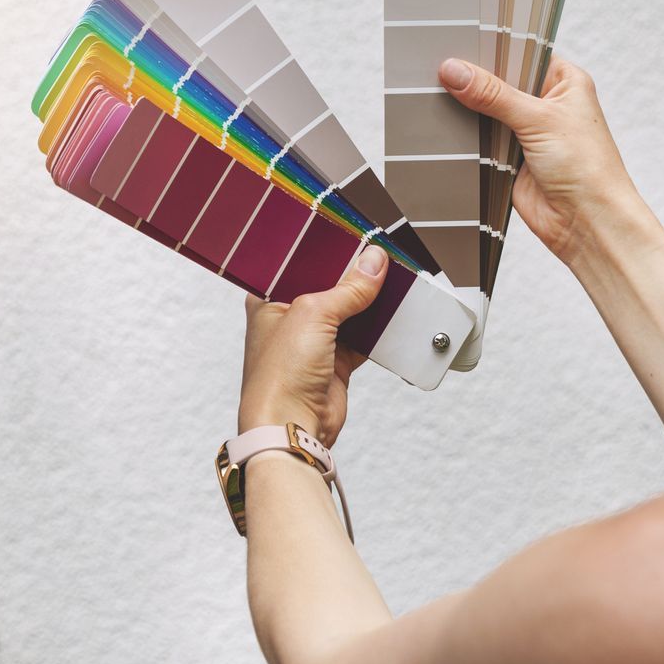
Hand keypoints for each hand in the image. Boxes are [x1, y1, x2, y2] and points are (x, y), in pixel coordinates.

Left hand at [238, 245, 388, 445]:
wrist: (292, 426)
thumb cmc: (279, 375)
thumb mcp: (314, 314)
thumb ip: (347, 288)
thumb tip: (373, 261)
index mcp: (269, 300)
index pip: (301, 265)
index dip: (327, 251)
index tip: (355, 237)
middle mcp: (289, 319)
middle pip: (329, 287)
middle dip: (354, 277)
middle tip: (380, 256)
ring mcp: (313, 342)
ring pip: (349, 313)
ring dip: (370, 302)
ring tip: (393, 280)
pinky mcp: (335, 363)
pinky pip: (363, 338)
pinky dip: (379, 330)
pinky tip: (395, 314)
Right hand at [438, 57, 651, 269]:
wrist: (585, 222)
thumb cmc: (587, 167)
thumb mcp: (539, 119)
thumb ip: (493, 94)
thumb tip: (456, 71)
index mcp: (564, 81)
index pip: (521, 54)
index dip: (493, 49)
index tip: (460, 42)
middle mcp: (546, 104)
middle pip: (500, 83)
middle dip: (476, 82)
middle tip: (442, 69)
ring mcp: (526, 132)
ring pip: (486, 112)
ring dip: (470, 112)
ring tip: (437, 94)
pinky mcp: (509, 159)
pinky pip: (480, 141)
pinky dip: (467, 138)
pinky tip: (447, 126)